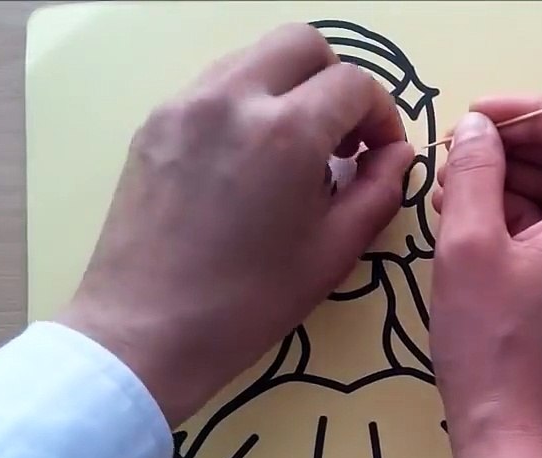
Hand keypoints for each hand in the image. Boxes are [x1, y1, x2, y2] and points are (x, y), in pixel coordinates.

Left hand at [57, 23, 413, 426]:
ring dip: (289, 88)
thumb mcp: (333, 252)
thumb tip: (395, 155)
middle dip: (335, 81)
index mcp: (287, 131)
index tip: (379, 155)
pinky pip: (216, 86)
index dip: (381, 115)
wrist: (146, 329)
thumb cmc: (249, 302)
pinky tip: (249, 162)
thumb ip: (377, 191)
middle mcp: (234, 97)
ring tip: (295, 151)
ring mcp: (186, 103)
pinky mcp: (155, 122)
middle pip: (303, 44)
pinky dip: (246, 104)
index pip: (354, 83)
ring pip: (254, 56)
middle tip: (341, 137)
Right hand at [430, 95, 541, 453]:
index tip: (478, 123)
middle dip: (517, 145)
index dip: (533, 107)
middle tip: (455, 160)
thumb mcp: (467, 247)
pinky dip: (527, 217)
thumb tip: (477, 127)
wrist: (518, 437)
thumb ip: (474, 170)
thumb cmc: (490, 346)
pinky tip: (473, 228)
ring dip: (516, 181)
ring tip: (452, 196)